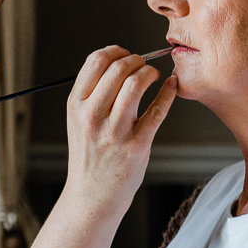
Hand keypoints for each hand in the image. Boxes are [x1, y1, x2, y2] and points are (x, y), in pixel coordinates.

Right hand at [64, 46, 176, 209]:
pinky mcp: (136, 145)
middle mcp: (92, 116)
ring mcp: (114, 132)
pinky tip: (171, 86)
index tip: (126, 55)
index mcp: (76, 105)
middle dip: (137, 60)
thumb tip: (118, 61)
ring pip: (135, 84)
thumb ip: (92, 93)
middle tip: (144, 66)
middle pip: (118, 68)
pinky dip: (168, 93)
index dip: (116, 51)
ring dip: (150, 73)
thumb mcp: (78, 121)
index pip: (96, 61)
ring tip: (154, 76)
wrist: (92, 196)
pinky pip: (157, 110)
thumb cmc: (90, 155)